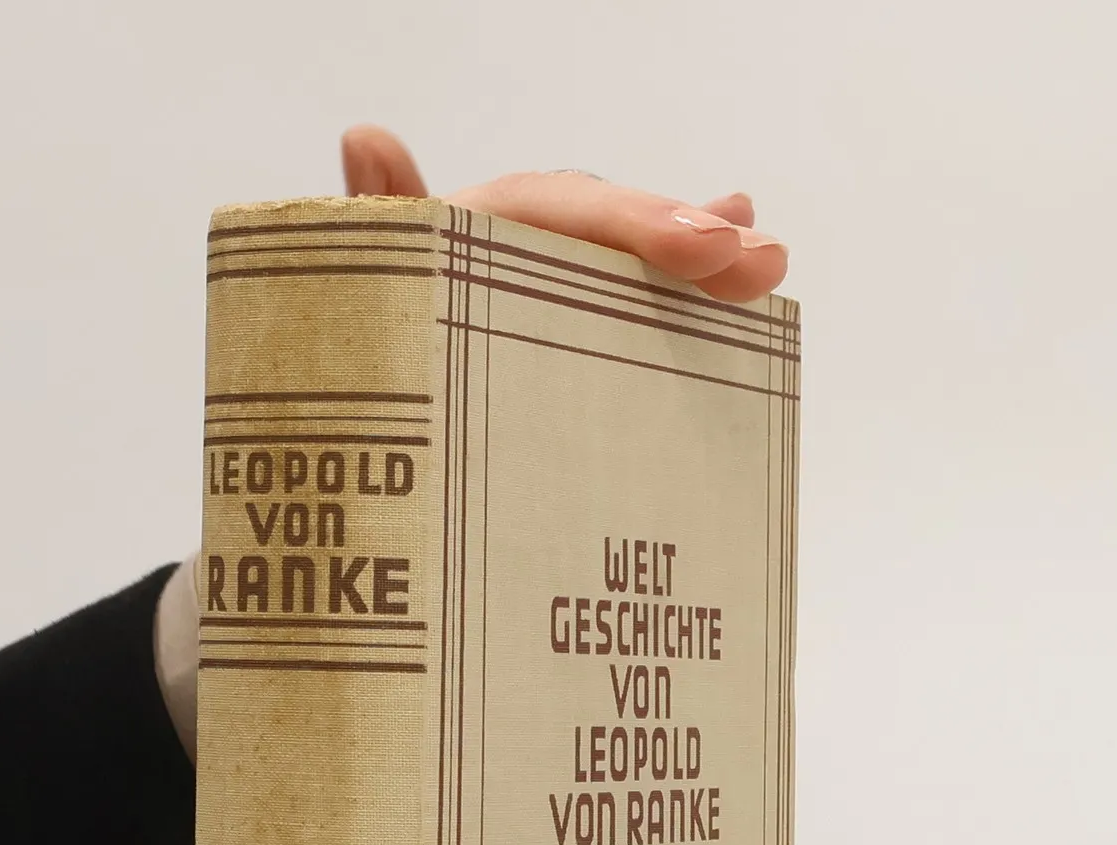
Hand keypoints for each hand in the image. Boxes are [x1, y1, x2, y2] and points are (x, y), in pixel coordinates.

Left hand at [340, 125, 787, 305]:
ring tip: (764, 263)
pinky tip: (744, 268)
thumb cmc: (360, 348)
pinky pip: (629, 303)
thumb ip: (378, 229)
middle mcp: (511, 250)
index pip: (560, 208)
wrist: (352, 430)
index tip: (703, 243)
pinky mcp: (561, 335)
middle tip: (758, 263)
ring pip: (629, 259)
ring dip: (704, 254)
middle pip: (610, 228)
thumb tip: (366, 140)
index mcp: (466, 234)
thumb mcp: (361, 293)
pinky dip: (686, 284)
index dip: (634, 221)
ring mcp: (540, 290)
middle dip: (686, 236)